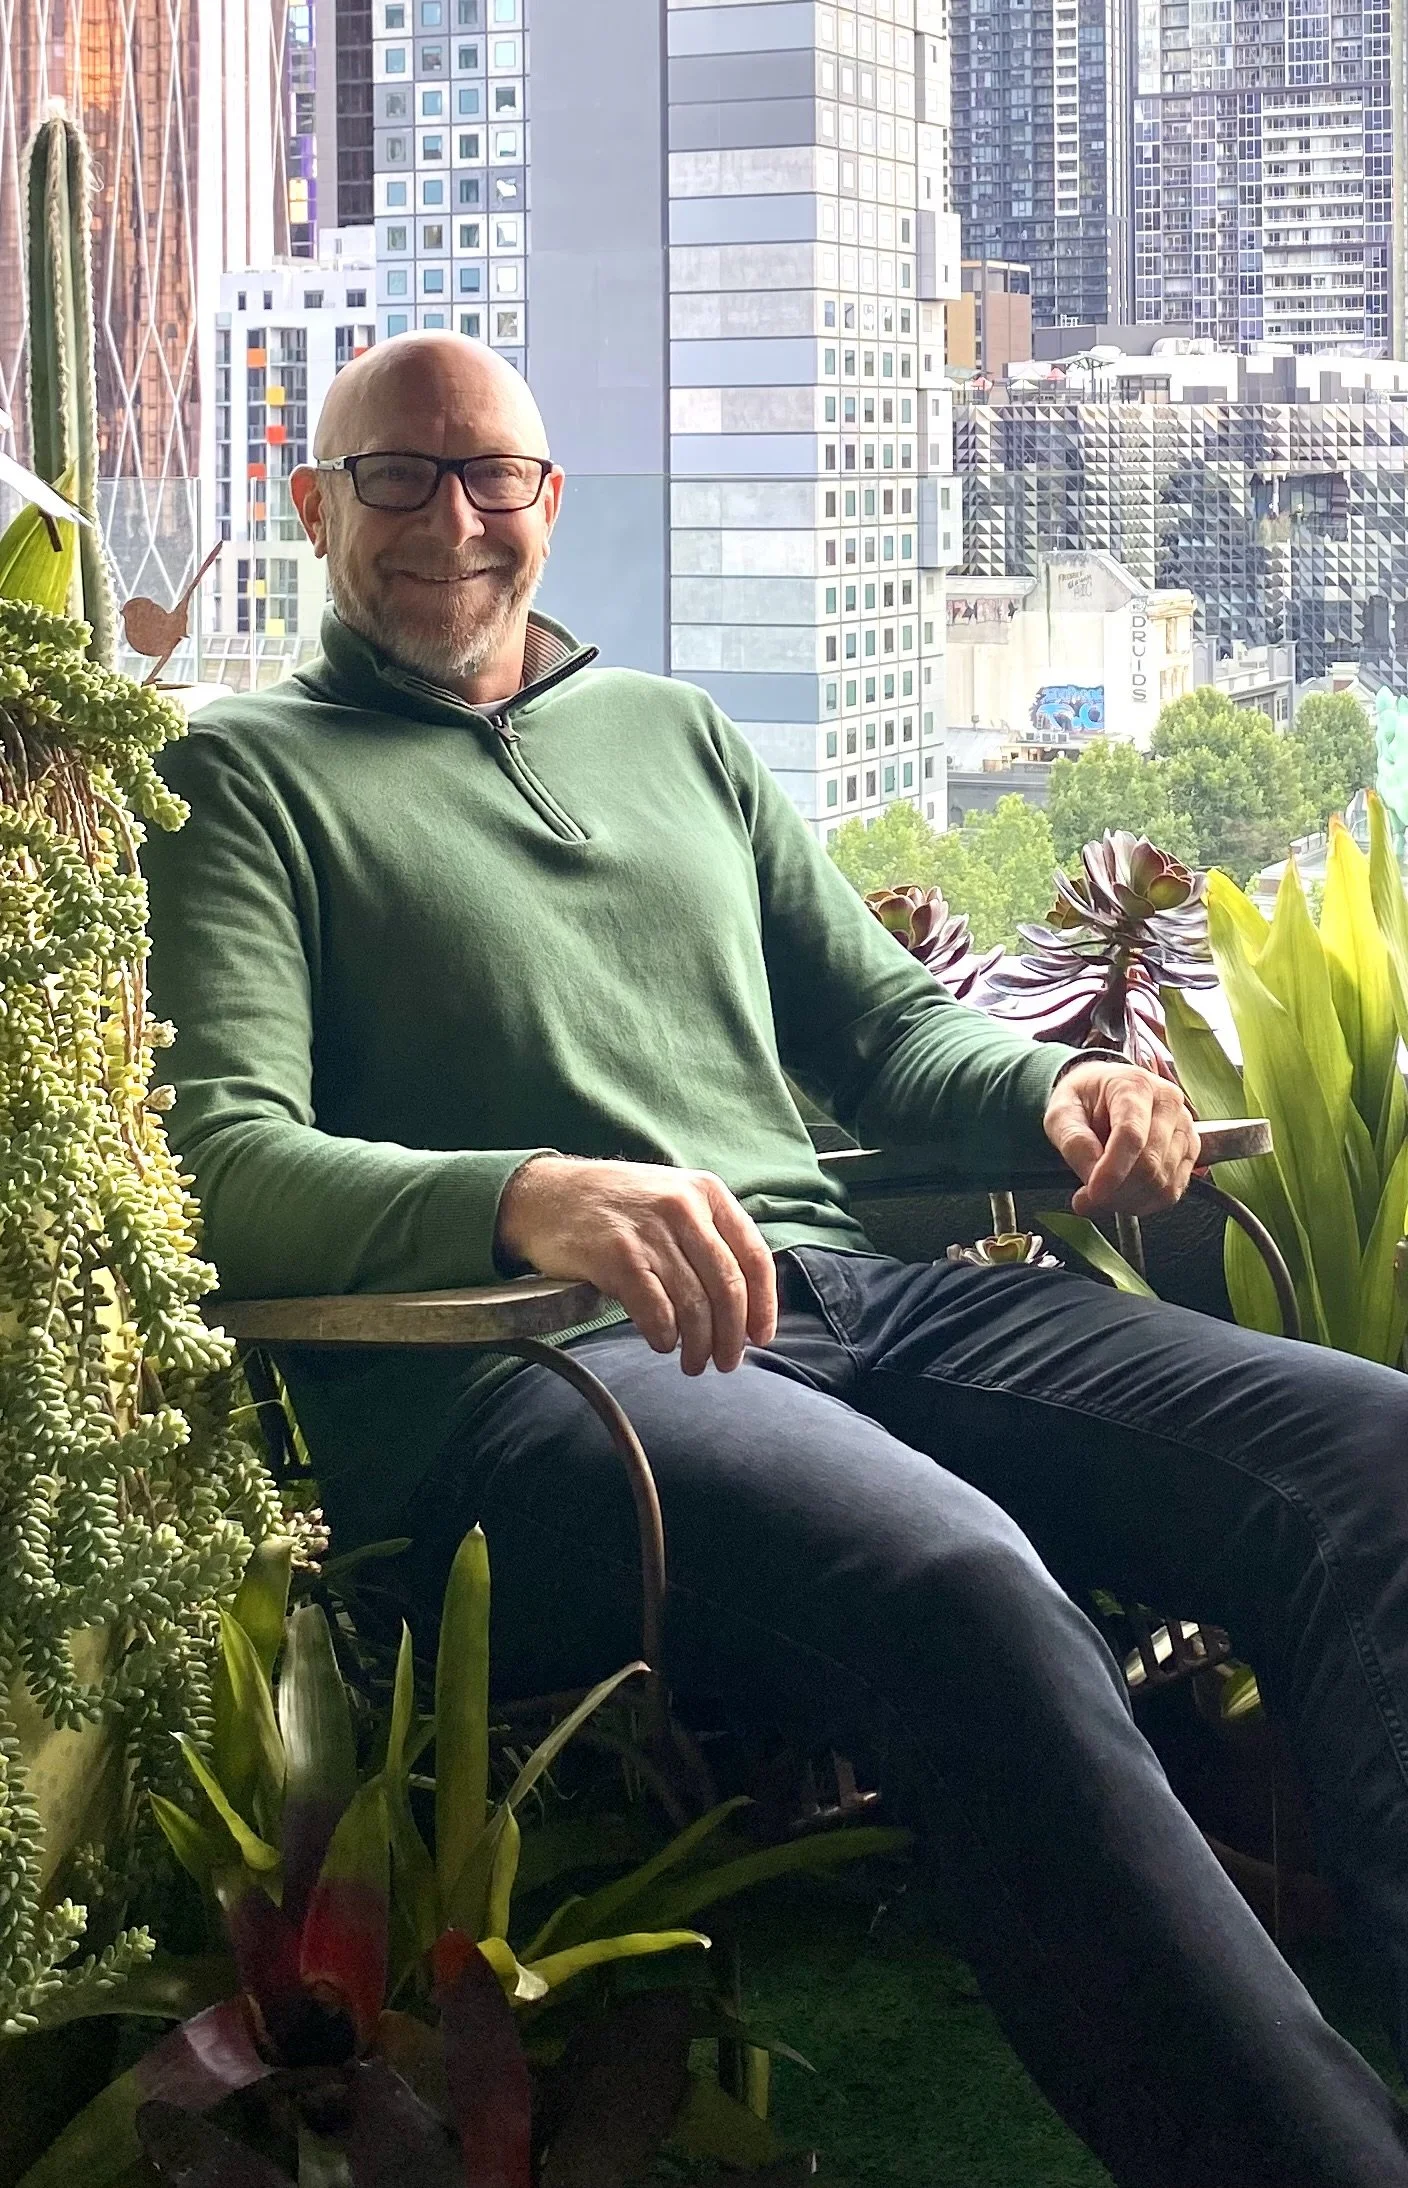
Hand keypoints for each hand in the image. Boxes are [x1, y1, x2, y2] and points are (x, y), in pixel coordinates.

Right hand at [496, 1156, 778, 1375]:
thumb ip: (708, 1236)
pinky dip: (665, 1336)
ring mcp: (649, 1230)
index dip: (764, 1305)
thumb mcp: (672, 1199)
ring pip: (694, 1304)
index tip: (761, 1338)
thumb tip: (745, 1304)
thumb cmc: (616, 1206)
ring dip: (699, 1345)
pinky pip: (656, 1310)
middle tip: (727, 1362)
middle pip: (727, 1287)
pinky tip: (663, 1343)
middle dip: (732, 1335)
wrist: (548, 1194)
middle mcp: (683, 1207)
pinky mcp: (617, 1255)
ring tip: (692, 1363)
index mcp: (707, 1192)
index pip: (753, 1257)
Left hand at [1043, 1060, 1199, 1217]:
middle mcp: (1168, 1103)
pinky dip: (1144, 1203)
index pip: (1131, 1135)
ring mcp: (1184, 1128)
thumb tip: (1092, 1175)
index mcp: (1135, 1085)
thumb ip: (1073, 1141)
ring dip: (1127, 1201)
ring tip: (1101, 1196)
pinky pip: (1172, 1191)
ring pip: (1162, 1182)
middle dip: (1116, 1191)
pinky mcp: (1189, 1151)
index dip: (1112, 1170)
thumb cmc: (1084, 1100)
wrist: (1103, 1094)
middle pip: (1149, 1163)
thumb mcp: (1061, 1112)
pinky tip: (1121, 1197)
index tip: (1092, 1192)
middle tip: (1086, 1198)